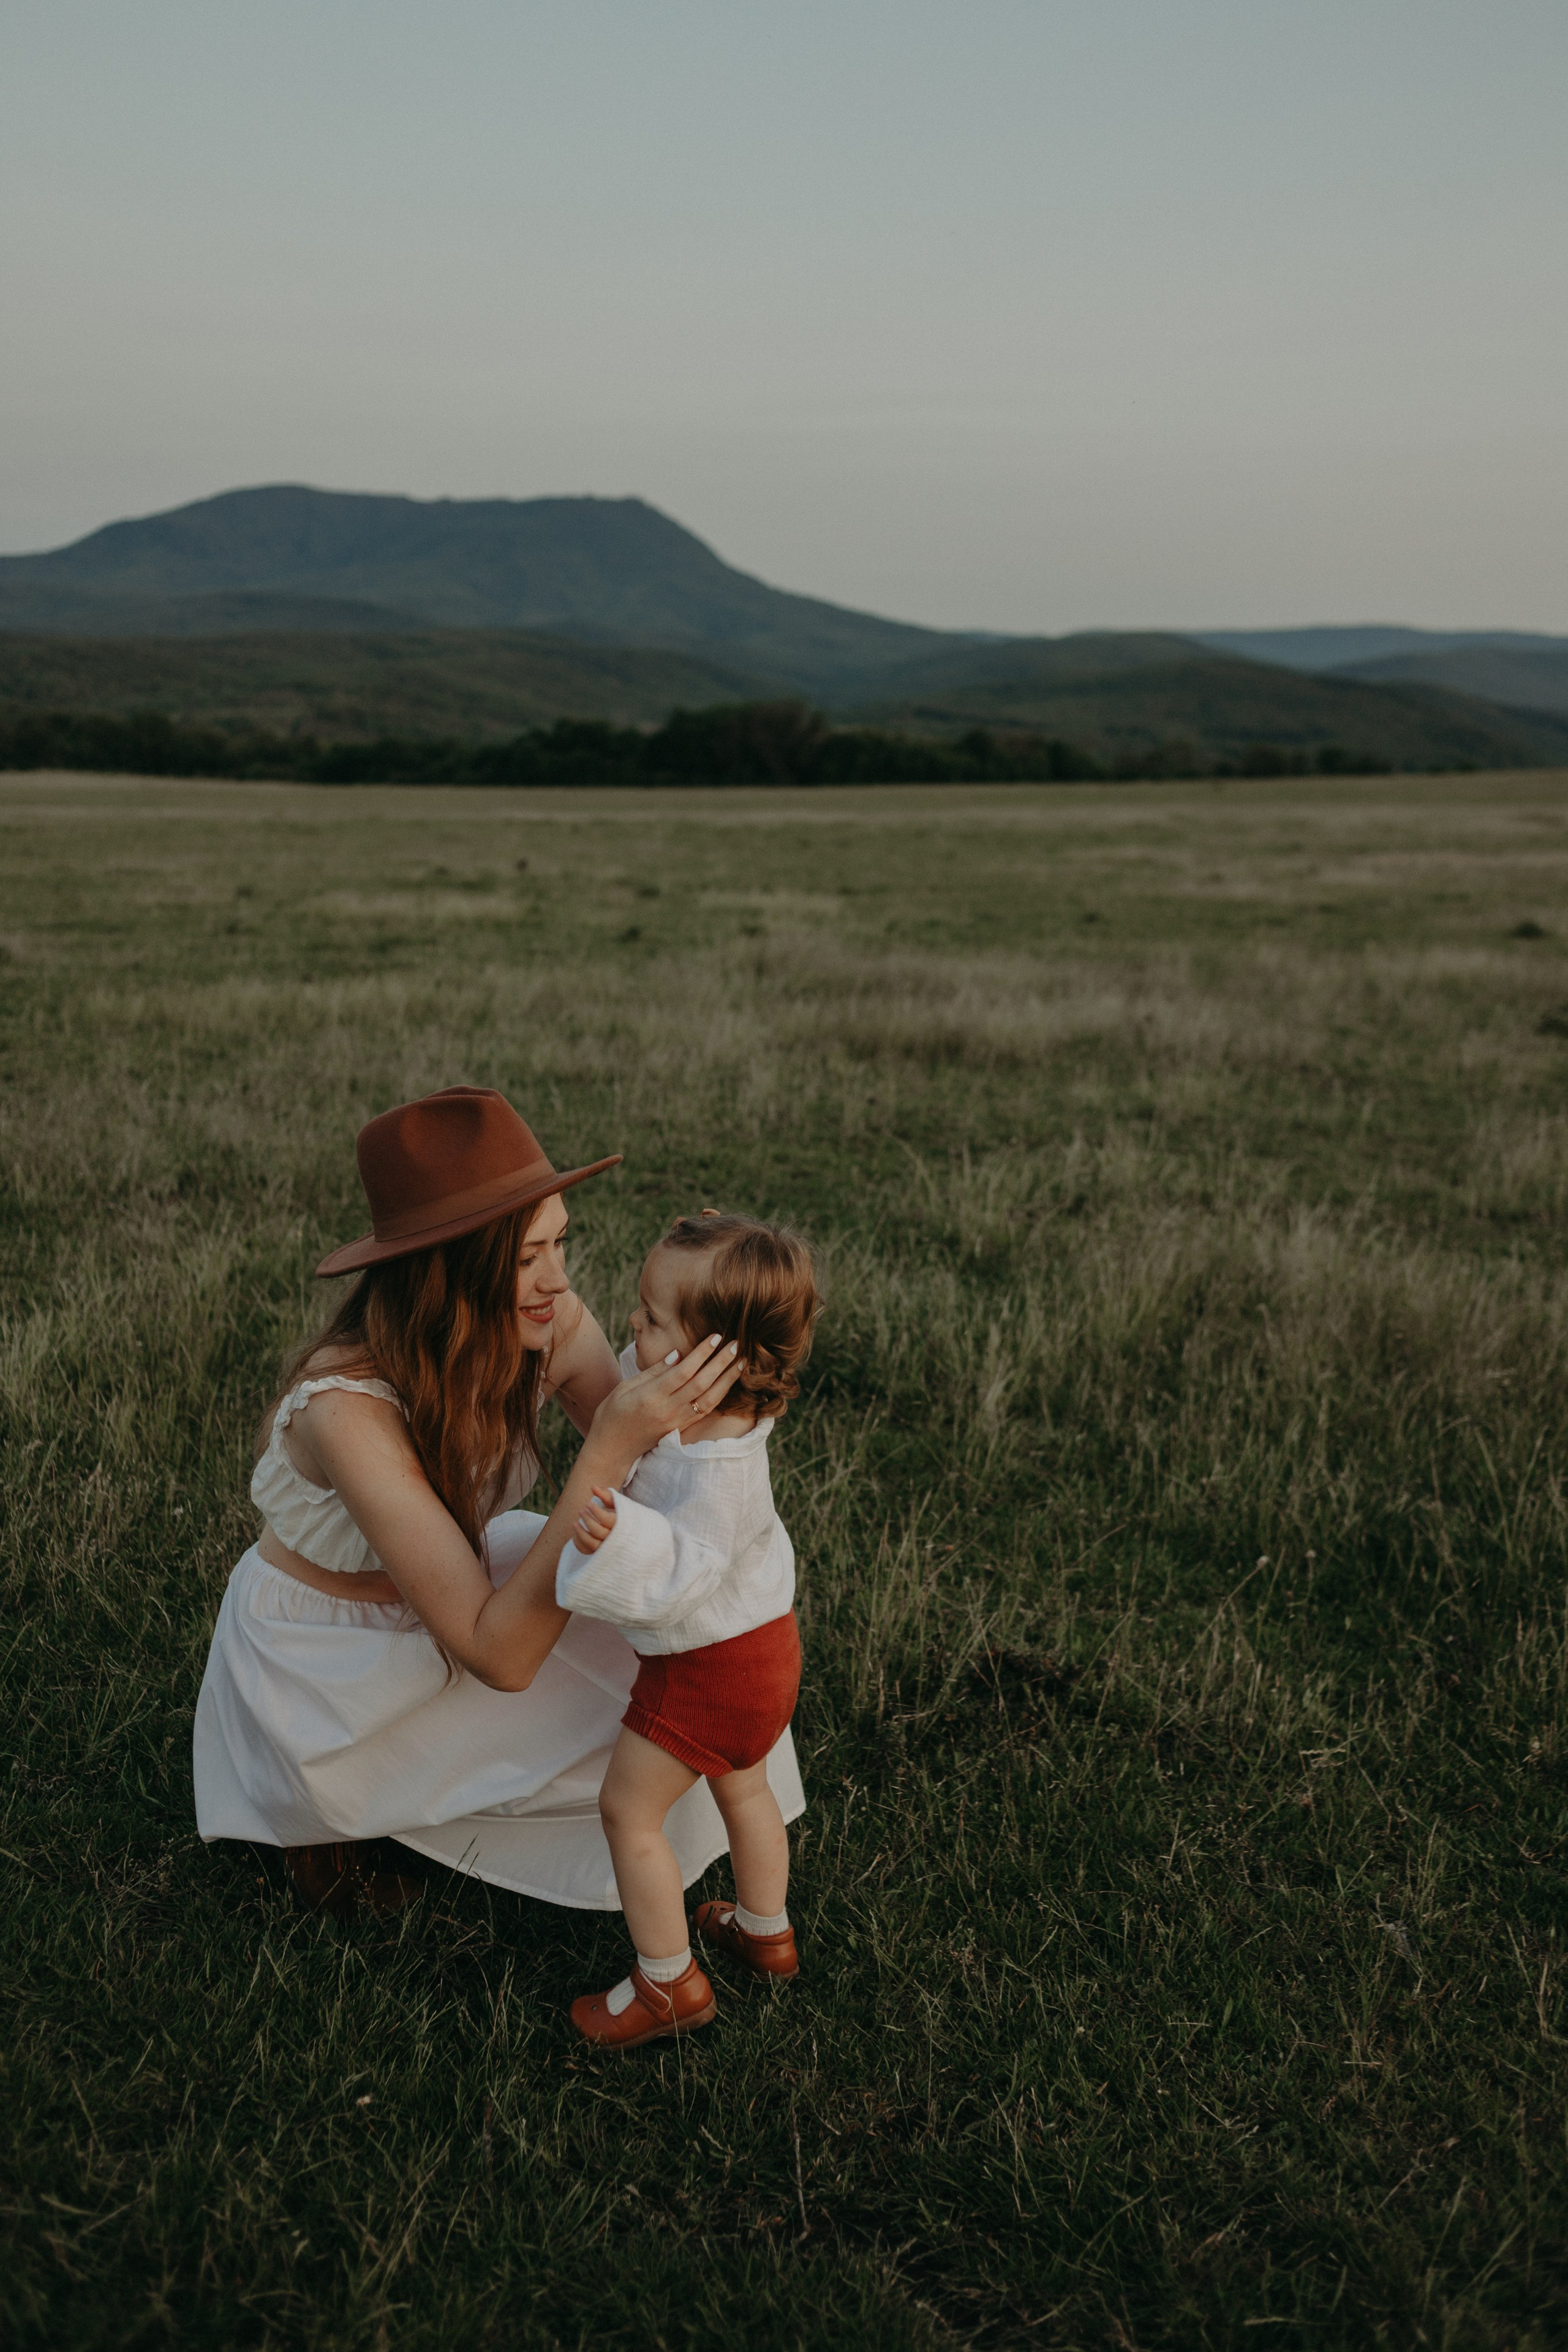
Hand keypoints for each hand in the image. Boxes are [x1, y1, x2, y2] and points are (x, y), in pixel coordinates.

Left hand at [573, 1486, 616, 1554]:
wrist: (630, 1531)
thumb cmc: (621, 1514)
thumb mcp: (617, 1503)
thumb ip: (606, 1494)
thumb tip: (593, 1487)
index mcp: (622, 1525)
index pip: (607, 1520)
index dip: (596, 1511)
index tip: (588, 1503)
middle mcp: (615, 1539)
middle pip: (599, 1532)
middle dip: (587, 1520)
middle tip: (581, 1510)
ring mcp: (607, 1548)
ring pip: (592, 1545)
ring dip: (581, 1533)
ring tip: (574, 1522)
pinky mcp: (599, 1553)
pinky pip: (587, 1551)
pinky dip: (578, 1543)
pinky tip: (575, 1532)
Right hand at [587, 1332, 741, 1463]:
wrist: (612, 1449)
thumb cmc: (613, 1413)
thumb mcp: (625, 1387)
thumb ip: (653, 1371)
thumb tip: (678, 1354)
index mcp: (651, 1396)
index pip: (683, 1372)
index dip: (702, 1353)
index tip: (716, 1337)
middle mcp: (667, 1410)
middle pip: (701, 1383)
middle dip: (721, 1362)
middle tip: (736, 1343)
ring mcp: (676, 1422)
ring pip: (709, 1399)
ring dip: (727, 1379)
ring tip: (741, 1361)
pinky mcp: (681, 1429)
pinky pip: (705, 1411)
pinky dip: (720, 1395)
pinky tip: (729, 1382)